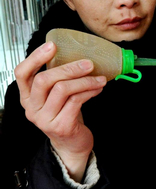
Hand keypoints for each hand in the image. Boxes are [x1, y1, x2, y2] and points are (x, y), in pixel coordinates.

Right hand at [15, 41, 106, 181]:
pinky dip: (90, 91)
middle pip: (44, 80)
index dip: (35, 57)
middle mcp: (32, 108)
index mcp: (27, 97)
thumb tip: (77, 55)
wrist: (72, 144)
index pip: (22, 73)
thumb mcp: (56, 97)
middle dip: (69, 68)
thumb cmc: (66, 115)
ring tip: (99, 78)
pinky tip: (98, 88)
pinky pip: (76, 101)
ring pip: (63, 90)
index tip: (52, 45)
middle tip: (88, 64)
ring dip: (85, 81)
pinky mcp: (61, 126)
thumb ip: (58, 80)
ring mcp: (45, 119)